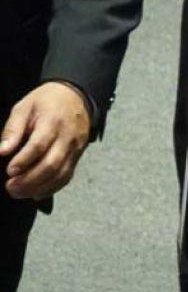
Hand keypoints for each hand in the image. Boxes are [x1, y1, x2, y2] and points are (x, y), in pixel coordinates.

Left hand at [2, 83, 91, 199]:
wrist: (76, 98)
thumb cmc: (46, 102)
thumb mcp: (24, 108)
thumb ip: (13, 129)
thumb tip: (2, 150)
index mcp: (52, 123)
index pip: (39, 145)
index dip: (24, 160)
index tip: (10, 171)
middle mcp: (67, 138)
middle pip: (51, 164)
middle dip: (30, 180)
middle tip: (11, 187)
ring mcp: (75, 150)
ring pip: (61, 174)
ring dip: (40, 187)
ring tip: (20, 192)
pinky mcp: (77, 157)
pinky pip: (67, 176)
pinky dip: (52, 188)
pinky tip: (37, 193)